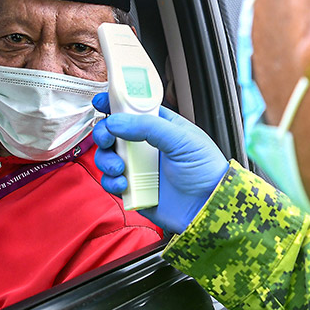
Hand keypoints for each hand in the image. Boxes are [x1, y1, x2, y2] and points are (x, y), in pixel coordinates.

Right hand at [92, 93, 228, 232]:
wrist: (208, 208)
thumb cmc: (207, 171)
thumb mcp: (182, 140)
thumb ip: (148, 127)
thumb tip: (116, 121)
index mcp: (161, 126)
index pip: (134, 108)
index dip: (116, 102)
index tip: (101, 101)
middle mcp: (147, 145)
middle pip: (114, 131)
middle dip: (104, 132)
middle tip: (107, 138)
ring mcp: (139, 167)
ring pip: (108, 156)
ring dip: (106, 159)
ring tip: (119, 167)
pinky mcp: (133, 189)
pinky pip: (110, 181)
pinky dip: (111, 181)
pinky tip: (124, 183)